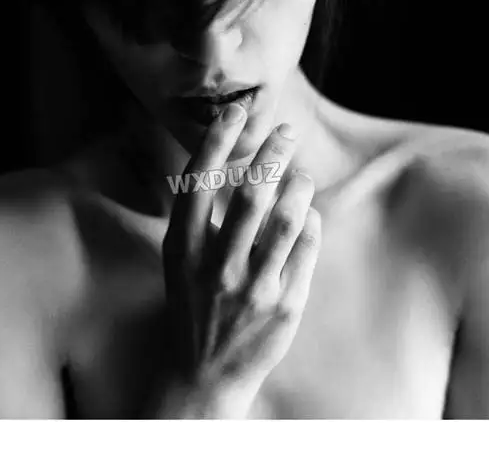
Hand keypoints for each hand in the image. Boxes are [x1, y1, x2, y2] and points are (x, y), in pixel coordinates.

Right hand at [159, 104, 321, 416]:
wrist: (202, 377)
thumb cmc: (191, 309)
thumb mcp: (178, 264)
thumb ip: (197, 221)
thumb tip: (230, 169)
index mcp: (182, 251)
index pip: (198, 182)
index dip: (216, 141)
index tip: (234, 112)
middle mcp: (216, 267)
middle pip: (250, 193)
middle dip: (271, 153)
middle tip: (286, 132)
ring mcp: (252, 289)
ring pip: (286, 219)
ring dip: (298, 185)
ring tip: (302, 173)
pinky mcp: (284, 307)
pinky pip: (306, 251)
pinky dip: (310, 224)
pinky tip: (308, 215)